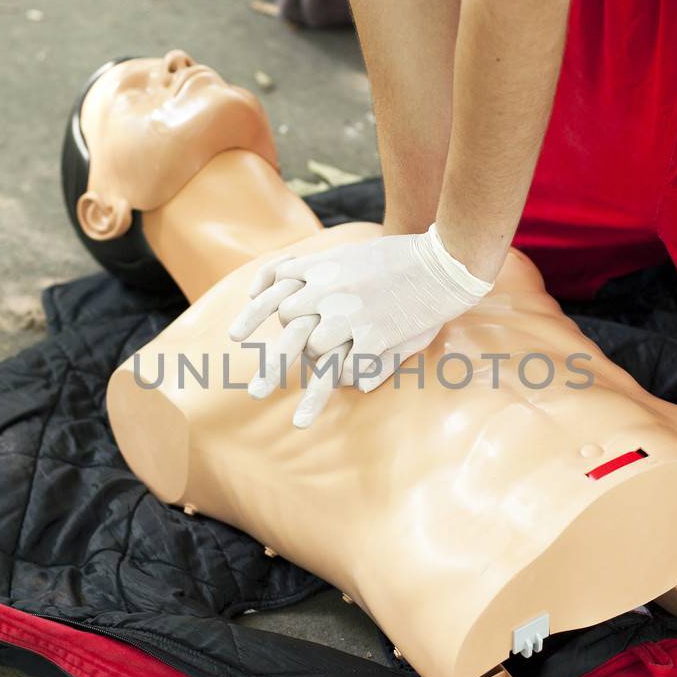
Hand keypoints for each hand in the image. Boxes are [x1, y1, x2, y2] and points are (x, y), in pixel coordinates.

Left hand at [227, 224, 492, 426]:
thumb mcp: (352, 254)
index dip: (252, 314)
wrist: (441, 262)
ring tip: (300, 422)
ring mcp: (351, 314)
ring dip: (316, 382)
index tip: (235, 336)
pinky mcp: (375, 335)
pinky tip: (352, 397)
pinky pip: (354, 366)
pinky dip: (353, 380)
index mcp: (322, 270)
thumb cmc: (399, 258)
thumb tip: (286, 279)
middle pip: (289, 331)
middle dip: (274, 365)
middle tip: (255, 394)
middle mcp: (329, 291)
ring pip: (318, 353)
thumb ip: (319, 269)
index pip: (276, 292)